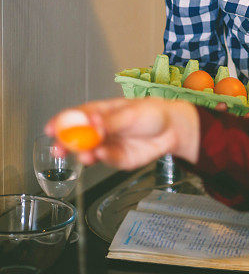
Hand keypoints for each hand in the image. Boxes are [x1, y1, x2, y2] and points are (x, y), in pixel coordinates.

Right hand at [45, 97, 199, 168]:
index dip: (62, 122)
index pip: (76, 116)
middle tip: (58, 149)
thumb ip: (110, 122)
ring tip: (86, 153)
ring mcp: (109, 144)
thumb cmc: (151, 113)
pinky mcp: (118, 159)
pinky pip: (106, 161)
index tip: (51, 128)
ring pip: (90, 151)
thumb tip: (91, 124)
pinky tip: (103, 154)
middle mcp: (101, 129)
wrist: (172, 130)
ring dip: (84, 153)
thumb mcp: (130, 113)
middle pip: (78, 137)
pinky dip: (102, 159)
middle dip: (65, 144)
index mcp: (101, 112)